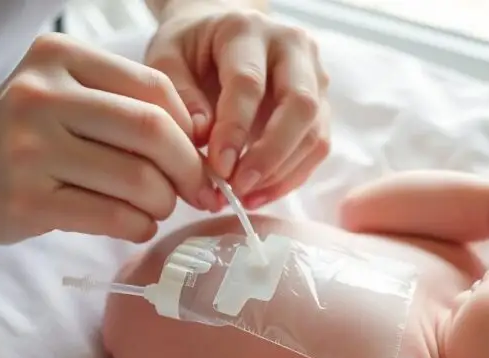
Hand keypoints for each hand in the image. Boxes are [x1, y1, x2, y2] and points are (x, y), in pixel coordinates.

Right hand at [0, 33, 216, 243]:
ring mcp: (28, 149)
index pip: (154, 88)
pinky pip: (111, 217)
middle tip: (197, 190)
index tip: (199, 155)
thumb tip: (205, 144)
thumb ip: (130, 105)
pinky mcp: (26, 201)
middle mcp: (39, 95)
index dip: (190, 128)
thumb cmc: (31, 134)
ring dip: (163, 202)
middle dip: (188, 168)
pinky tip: (137, 225)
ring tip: (157, 207)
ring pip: (136, 179)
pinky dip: (139, 226)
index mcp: (59, 56)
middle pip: (151, 130)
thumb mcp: (71, 95)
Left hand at [145, 5, 330, 209]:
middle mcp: (292, 48)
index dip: (235, 129)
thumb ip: (180, 96)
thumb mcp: (167, 60)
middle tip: (238, 187)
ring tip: (244, 196)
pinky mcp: (320, 105)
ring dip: (282, 173)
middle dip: (270, 155)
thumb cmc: (190, 49)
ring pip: (315, 132)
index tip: (218, 168)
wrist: (218, 33)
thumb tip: (203, 138)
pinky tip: (259, 193)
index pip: (250, 83)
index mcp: (247, 30)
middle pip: (300, 105)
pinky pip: (317, 147)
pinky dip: (290, 177)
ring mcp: (314, 76)